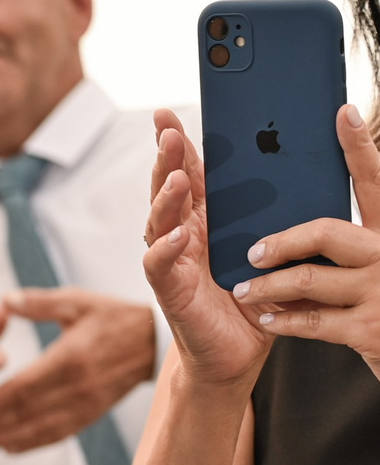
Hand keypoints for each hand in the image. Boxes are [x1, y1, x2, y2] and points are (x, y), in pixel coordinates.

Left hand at [0, 288, 156, 452]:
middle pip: (27, 413)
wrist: (158, 341)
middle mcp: (77, 387)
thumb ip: (39, 303)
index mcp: (69, 359)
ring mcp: (88, 404)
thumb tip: (4, 300)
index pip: (22, 388)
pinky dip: (34, 443)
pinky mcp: (95, 412)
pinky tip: (12, 447)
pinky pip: (61, 433)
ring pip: (42, 428)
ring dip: (10, 438)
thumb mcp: (78, 302)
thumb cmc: (114, 317)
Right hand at [143, 108, 272, 389]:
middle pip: (168, 187)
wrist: (241, 350)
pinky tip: (176, 235)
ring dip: (164, 198)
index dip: (181, 144)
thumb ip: (279, 215)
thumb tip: (306, 173)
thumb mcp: (276, 248)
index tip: (171, 113)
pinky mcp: (172, 291)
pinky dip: (165, 250)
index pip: (192, 173)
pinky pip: (160, 266)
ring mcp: (173, 261)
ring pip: (158, 221)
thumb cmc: (257, 298)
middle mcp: (183, 235)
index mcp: (208, 219)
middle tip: (167, 129)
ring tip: (174, 178)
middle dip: (165, 157)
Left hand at [227, 103, 379, 381]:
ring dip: (269, 285)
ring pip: (310, 277)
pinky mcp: (369, 328)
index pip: (375, 182)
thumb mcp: (376, 263)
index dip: (360, 148)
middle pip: (327, 230)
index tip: (344, 112)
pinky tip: (266, 319)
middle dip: (282, 240)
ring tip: (244, 290)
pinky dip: (283, 320)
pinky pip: (312, 321)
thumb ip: (349, 241)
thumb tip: (297, 220)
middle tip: (252, 250)